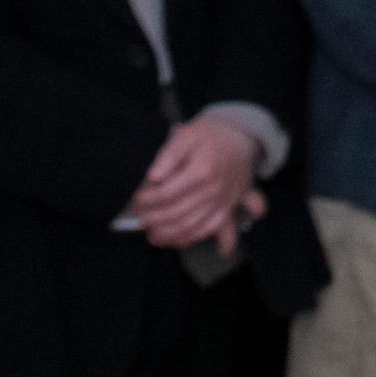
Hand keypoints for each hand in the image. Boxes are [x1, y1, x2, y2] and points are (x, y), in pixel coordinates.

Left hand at [125, 115, 261, 250]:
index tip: (135, 198)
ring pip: (190, 227)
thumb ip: (168, 154)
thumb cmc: (210, 136)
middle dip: (153, 219)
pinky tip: (174, 242)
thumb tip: (152, 176)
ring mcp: (221, 203)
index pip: (166, 193)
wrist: (240, 139)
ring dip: (168, 235)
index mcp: (202, 171)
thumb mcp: (188, 134)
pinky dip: (190, 239)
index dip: (147, 199)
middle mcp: (213, 190)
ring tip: (151, 235)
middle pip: (176, 213)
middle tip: (139, 217)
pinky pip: (208, 231)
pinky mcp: (226, 210)